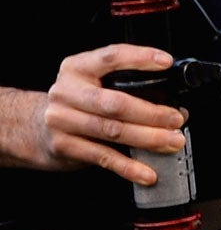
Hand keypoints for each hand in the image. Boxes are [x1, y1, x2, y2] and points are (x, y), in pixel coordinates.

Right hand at [24, 46, 186, 187]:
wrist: (34, 129)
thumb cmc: (77, 104)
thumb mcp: (92, 85)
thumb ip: (124, 87)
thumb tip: (175, 106)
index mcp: (77, 68)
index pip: (110, 57)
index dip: (140, 58)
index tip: (166, 62)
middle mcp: (66, 92)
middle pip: (115, 103)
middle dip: (152, 113)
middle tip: (176, 119)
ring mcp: (62, 120)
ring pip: (113, 131)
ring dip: (149, 139)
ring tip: (173, 142)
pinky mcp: (64, 145)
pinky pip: (103, 157)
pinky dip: (129, 167)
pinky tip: (147, 173)